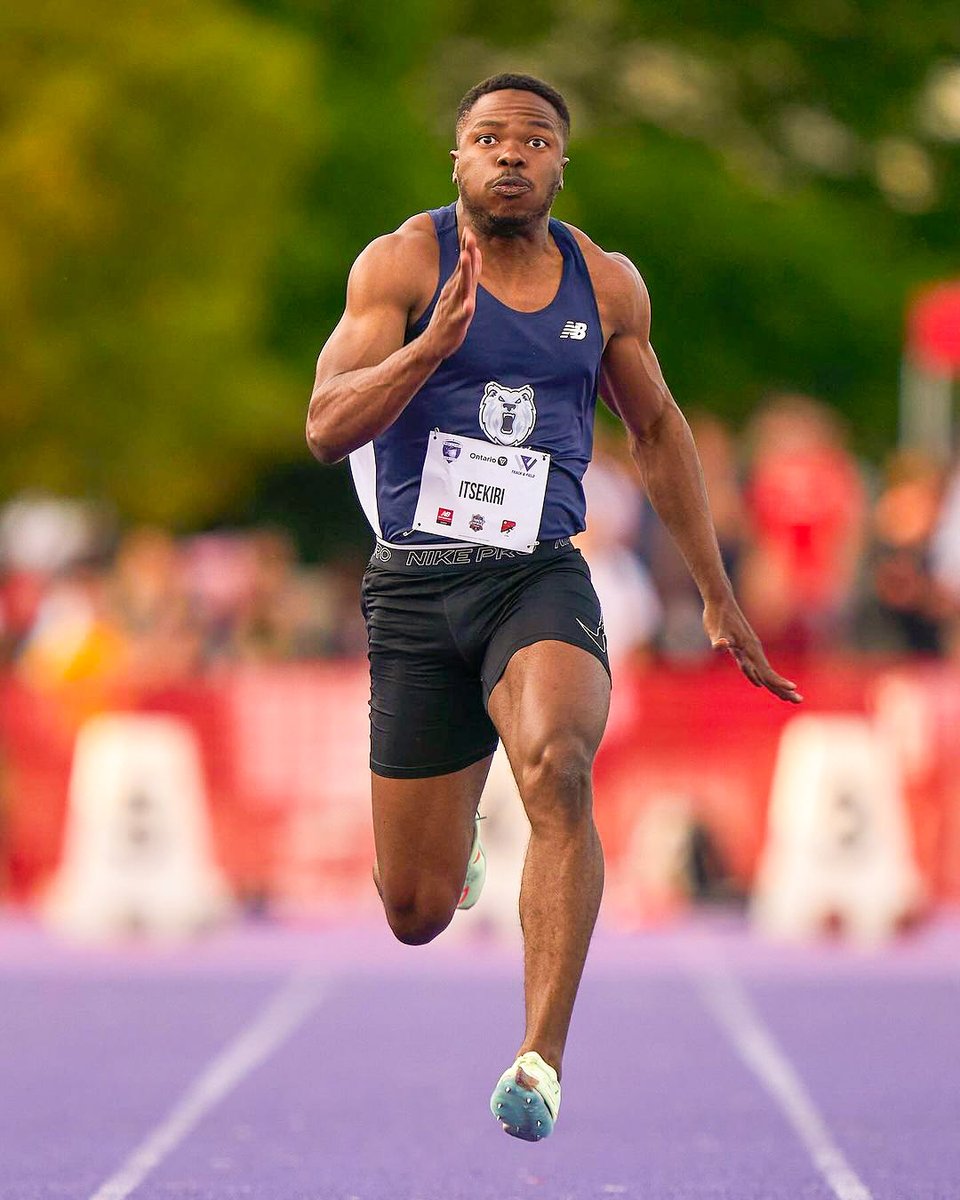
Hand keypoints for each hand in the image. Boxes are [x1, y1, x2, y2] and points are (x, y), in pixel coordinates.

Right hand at [422, 225, 481, 358]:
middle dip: (467, 252)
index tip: (469, 229)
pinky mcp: (456, 322)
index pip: (464, 264)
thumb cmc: (447, 317)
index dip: (467, 247)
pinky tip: (469, 303)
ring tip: (467, 257)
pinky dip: (465, 308)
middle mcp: (454, 293)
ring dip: (465, 272)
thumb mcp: (457, 293)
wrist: (433, 343)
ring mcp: (454, 306)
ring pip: (461, 287)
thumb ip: (466, 276)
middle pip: (463, 270)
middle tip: (470, 234)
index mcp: (455, 286)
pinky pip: (461, 314)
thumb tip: (474, 255)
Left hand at [703, 598, 802, 703]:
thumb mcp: (716, 629)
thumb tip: (720, 645)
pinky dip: (756, 676)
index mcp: (750, 648)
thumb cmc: (717, 615)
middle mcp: (752, 650)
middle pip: (769, 674)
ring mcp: (748, 649)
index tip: (793, 689)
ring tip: (786, 696)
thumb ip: (719, 640)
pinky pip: (752, 666)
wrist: (720, 601)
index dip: (778, 681)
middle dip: (783, 688)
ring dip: (774, 685)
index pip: (766, 670)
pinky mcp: (741, 647)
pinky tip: (757, 682)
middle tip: (799, 700)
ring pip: (762, 671)